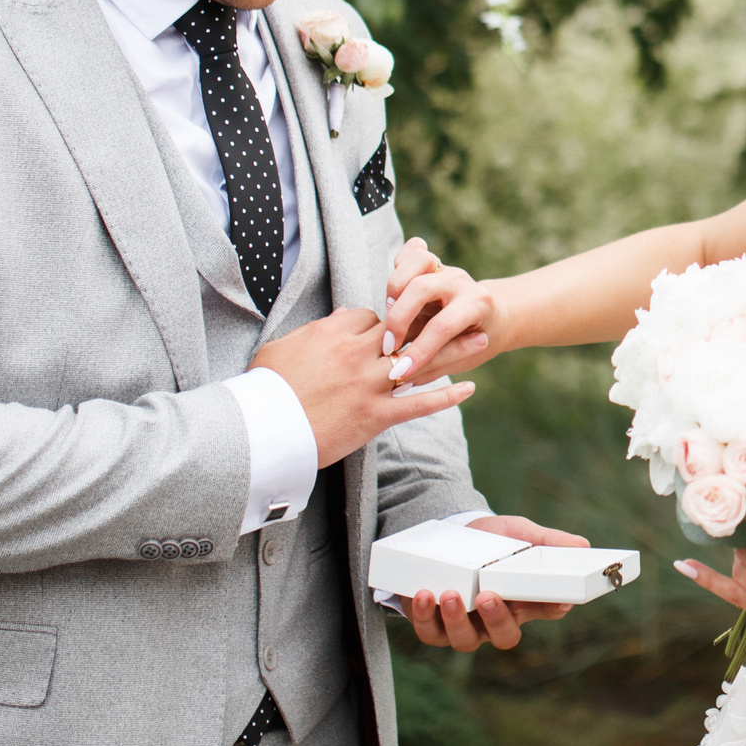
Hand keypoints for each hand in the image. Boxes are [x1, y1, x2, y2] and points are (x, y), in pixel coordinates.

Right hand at [250, 307, 476, 469]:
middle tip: (460, 314)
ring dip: (453, 350)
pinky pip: (418, 404)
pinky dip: (446, 396)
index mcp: (333, 333)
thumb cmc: (265, 391)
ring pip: (420, 361)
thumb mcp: (280, 348)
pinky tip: (469, 389)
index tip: (387, 331)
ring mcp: (369, 385)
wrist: (264, 431)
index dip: (382, 322)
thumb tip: (336, 321)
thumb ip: (313, 332)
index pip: (370, 316)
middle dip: (431, 322)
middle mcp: (357, 354)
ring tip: (480, 340)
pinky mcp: (375, 415)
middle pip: (403, 330)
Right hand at [384, 238, 505, 382]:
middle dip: (399, 319)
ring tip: (388, 314)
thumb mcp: (463, 359)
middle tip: (388, 346)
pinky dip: (398, 267)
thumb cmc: (478, 343)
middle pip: (423, 288)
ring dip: (395, 287)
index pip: (442, 327)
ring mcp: (447, 268)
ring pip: (417, 260)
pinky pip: (412, 251)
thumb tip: (398, 378)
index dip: (419, 351)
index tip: (400, 372)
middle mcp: (462, 281)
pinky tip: (393, 294)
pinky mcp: (432, 262)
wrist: (495, 316)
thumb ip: (435, 365)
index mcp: (478, 305)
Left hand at [398, 513, 588, 651]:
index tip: (557, 599)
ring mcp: (466, 626)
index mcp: (525, 600)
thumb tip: (582, 545)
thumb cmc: (492, 538)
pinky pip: (431, 633)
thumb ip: (547, 540)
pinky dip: (426, 617)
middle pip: (505, 636)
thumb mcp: (519, 532)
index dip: (555, 607)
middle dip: (496, 620)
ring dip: (457, 622)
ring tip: (451, 594)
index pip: (549, 610)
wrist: (451, 533)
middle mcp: (497, 619)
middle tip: (487, 596)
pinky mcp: (434, 624)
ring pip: (466, 642)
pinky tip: (424, 595)